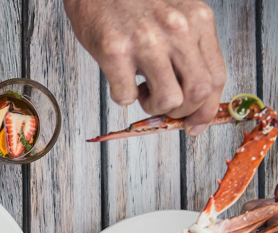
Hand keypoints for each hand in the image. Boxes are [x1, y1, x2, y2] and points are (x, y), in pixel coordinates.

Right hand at [64, 0, 226, 134]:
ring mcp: (146, 41)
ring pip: (168, 99)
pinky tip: (119, 78)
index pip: (216, 76)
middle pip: (198, 92)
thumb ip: (187, 48)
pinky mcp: (114, 51)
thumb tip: (192, 94)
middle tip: (167, 108)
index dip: (207, 107)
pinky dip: (123, 96)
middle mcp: (176, 29)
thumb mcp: (174, 13)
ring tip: (142, 91)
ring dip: (153, 106)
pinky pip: (126, 96)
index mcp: (197, 20)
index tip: (196, 121)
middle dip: (183, 112)